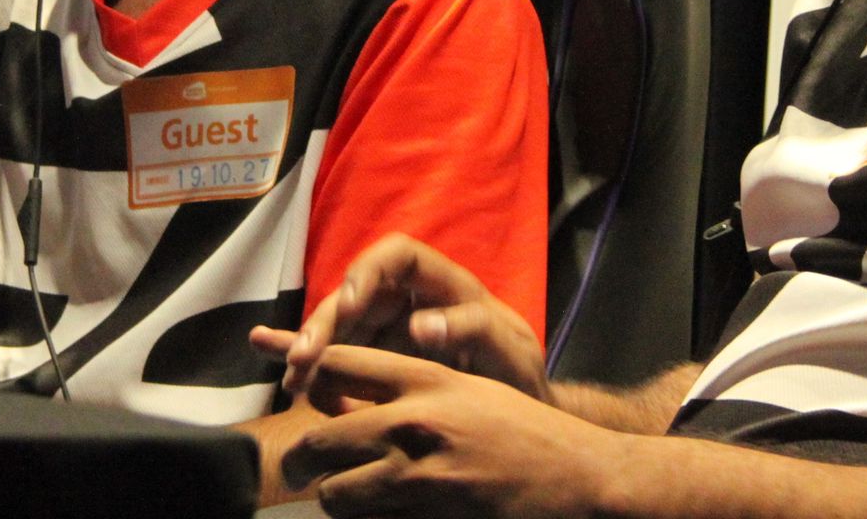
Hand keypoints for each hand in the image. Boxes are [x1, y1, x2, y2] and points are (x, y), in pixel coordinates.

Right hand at [251, 233, 549, 401]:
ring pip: (337, 329)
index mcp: (444, 285)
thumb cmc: (518, 373)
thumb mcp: (511, 352)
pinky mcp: (375, 361)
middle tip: (303, 358)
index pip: (398, 255)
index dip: (367, 271)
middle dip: (325, 323)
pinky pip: (337, 358)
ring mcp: (388, 331)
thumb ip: (475, 331)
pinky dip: (312, 366)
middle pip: (355, 295)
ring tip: (293, 380)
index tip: (349, 304)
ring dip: (311, 350)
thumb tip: (423, 326)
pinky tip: (279, 368)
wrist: (514, 414)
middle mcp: (408, 301)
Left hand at [283, 346, 615, 518]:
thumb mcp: (469, 391)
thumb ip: (412, 392)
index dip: (306, 371)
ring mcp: (418, 476)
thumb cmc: (524, 432)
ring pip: (334, 493)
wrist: (577, 477)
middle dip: (303, 460)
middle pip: (318, 439)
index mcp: (426, 379)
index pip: (337, 362)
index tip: (289, 378)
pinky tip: (382, 515)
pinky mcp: (426, 516)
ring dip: (335, 498)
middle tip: (305, 470)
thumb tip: (350, 403)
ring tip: (348, 497)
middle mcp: (414, 422)